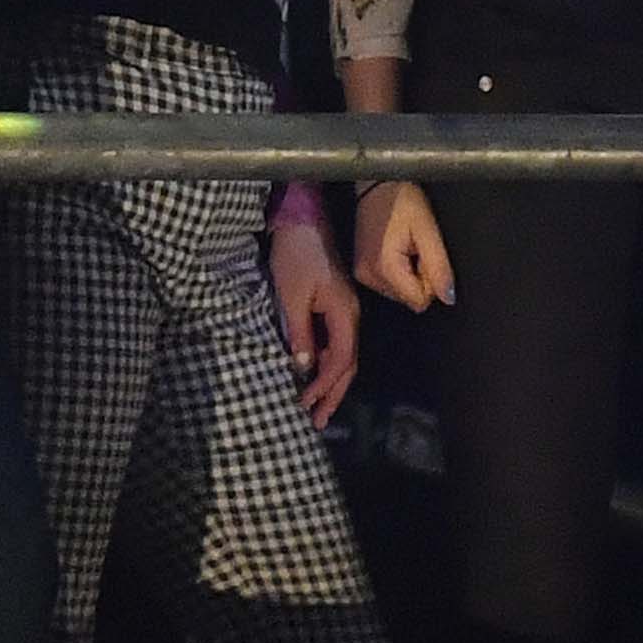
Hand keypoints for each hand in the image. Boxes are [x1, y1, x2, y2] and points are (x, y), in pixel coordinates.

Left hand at [269, 197, 363, 423]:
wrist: (302, 220)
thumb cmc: (295, 255)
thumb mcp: (291, 295)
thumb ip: (299, 333)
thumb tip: (303, 368)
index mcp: (344, 314)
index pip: (341, 361)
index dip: (324, 387)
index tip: (305, 405)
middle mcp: (351, 316)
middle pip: (348, 364)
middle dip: (333, 394)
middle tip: (317, 422)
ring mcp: (345, 310)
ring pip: (344, 356)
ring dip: (330, 383)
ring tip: (316, 408)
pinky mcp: (335, 305)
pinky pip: (336, 343)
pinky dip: (327, 364)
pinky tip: (314, 376)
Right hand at [353, 176, 451, 312]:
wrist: (377, 184)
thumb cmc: (402, 200)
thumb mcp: (428, 231)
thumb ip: (439, 267)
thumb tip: (447, 297)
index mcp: (385, 267)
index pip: (419, 301)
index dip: (430, 281)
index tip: (426, 256)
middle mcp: (368, 275)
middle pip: (408, 298)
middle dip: (419, 278)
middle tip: (416, 248)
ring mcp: (362, 273)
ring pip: (399, 292)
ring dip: (409, 274)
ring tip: (405, 245)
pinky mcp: (361, 269)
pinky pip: (388, 283)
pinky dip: (397, 270)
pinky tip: (396, 248)